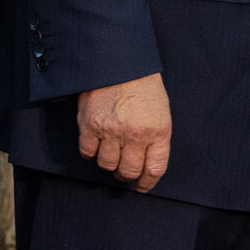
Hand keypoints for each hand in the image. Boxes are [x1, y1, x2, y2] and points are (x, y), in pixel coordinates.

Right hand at [78, 73, 171, 192]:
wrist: (119, 63)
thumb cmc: (144, 88)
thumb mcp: (161, 113)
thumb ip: (155, 138)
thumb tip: (146, 163)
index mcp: (158, 132)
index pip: (154, 169)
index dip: (147, 182)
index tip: (142, 186)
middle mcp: (135, 135)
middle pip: (129, 171)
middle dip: (127, 175)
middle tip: (124, 172)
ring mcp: (111, 131)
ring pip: (107, 165)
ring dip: (109, 165)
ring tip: (111, 157)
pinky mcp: (90, 125)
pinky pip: (88, 152)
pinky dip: (91, 154)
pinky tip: (96, 147)